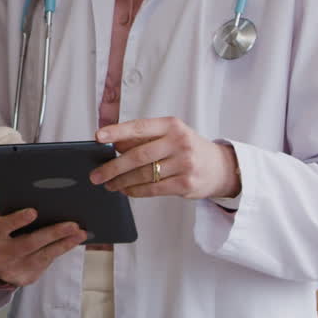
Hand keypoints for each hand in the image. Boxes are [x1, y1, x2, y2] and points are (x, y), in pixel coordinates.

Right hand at [0, 209, 84, 286]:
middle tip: (73, 225)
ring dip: (64, 245)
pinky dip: (57, 252)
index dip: (18, 220)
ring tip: (80, 234)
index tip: (34, 212)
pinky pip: (44, 264)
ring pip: (42, 257)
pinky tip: (69, 243)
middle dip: (53, 234)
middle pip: (29, 244)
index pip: (3, 227)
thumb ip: (13, 216)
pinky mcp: (23, 279)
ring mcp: (12, 270)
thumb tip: (45, 209)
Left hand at [90, 116, 240, 199]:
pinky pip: (153, 189)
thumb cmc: (187, 148)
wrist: (220, 168)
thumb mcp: (169, 135)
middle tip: (96, 175)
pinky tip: (126, 191)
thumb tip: (113, 144)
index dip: (117, 132)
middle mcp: (179, 142)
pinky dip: (136, 191)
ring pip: (144, 174)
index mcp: (172, 125)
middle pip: (139, 155)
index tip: (98, 137)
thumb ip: (144, 138)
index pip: (139, 127)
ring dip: (122, 181)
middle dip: (113, 167)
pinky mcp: (186, 184)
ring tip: (109, 184)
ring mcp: (184, 164)